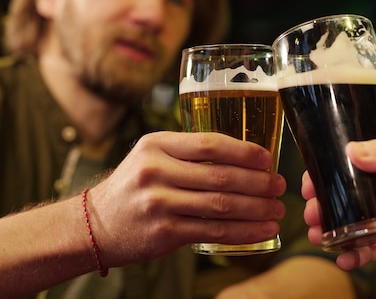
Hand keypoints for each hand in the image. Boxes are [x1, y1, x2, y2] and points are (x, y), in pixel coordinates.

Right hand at [86, 131, 286, 267]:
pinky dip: (243, 231)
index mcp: (156, 145)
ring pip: (221, 204)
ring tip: (277, 209)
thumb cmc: (134, 186)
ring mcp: (159, 203)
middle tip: (279, 186)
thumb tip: (242, 157)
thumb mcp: (152, 157)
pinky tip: (261, 230)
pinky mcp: (164, 232)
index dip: (244, 151)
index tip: (267, 159)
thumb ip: (188, 153)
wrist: (95, 224)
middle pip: (220, 175)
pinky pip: (213, 231)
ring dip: (256, 208)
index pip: (209, 143)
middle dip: (258, 182)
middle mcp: (156, 171)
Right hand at [302, 137, 375, 277]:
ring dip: (328, 232)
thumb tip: (353, 150)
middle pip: (339, 200)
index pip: (345, 169)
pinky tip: (343, 258)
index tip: (308, 184)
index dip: (323, 176)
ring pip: (345, 226)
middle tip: (311, 214)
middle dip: (320, 207)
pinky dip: (348, 256)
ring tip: (320, 237)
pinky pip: (361, 252)